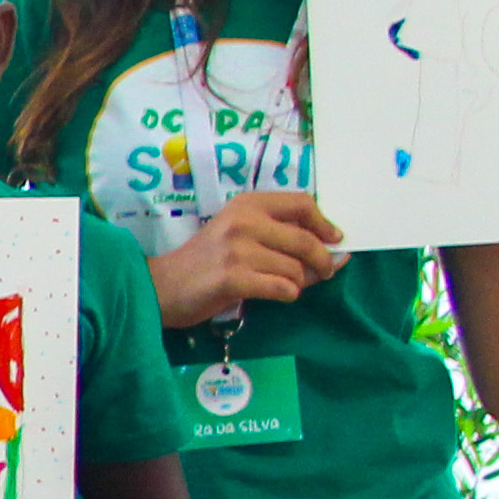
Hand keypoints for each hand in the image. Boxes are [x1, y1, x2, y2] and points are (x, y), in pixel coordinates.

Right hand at [154, 190, 346, 319]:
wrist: (163, 287)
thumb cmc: (206, 262)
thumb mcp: (240, 236)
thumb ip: (281, 238)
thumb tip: (335, 252)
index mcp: (247, 204)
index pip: (301, 203)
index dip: (324, 222)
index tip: (334, 238)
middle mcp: (243, 221)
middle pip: (305, 240)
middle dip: (322, 261)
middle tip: (324, 272)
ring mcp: (238, 250)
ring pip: (295, 269)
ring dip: (297, 283)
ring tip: (280, 285)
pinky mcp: (233, 278)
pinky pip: (282, 288)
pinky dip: (286, 295)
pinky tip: (274, 295)